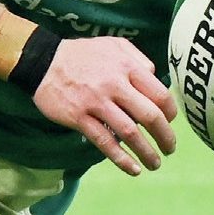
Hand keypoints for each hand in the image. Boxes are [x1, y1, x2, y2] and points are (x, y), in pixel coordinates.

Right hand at [32, 37, 176, 175]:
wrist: (43, 60)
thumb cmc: (82, 54)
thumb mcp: (113, 45)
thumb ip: (138, 58)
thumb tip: (156, 77)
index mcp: (126, 66)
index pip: (159, 94)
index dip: (170, 113)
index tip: (170, 123)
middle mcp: (114, 84)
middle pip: (149, 116)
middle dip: (165, 137)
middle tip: (170, 148)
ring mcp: (96, 102)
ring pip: (129, 133)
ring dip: (147, 153)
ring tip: (155, 164)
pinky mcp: (79, 117)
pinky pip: (104, 142)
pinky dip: (122, 159)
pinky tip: (133, 169)